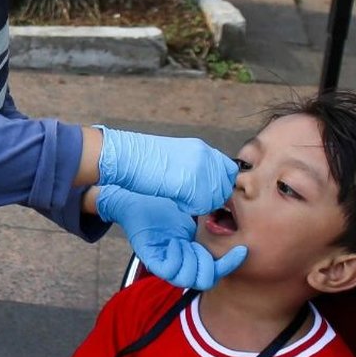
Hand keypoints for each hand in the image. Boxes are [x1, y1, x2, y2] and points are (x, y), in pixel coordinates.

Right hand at [96, 127, 236, 214]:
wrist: (126, 157)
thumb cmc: (145, 162)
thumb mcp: (178, 159)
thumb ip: (197, 169)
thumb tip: (210, 183)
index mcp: (201, 149)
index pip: (229, 169)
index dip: (221, 184)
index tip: (208, 192)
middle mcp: (204, 155)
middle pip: (225, 185)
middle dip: (214, 197)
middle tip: (194, 200)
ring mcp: (199, 167)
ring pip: (216, 196)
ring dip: (203, 204)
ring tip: (183, 199)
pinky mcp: (191, 181)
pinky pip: (203, 204)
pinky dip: (191, 207)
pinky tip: (177, 201)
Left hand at [96, 187, 246, 289]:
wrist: (139, 195)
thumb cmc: (165, 202)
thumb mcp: (194, 213)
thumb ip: (212, 221)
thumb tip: (236, 223)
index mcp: (192, 253)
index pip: (215, 272)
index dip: (229, 265)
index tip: (240, 249)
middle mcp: (181, 262)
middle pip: (204, 281)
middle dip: (208, 264)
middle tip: (199, 245)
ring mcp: (166, 262)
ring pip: (187, 279)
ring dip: (190, 260)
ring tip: (182, 241)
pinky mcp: (151, 258)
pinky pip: (168, 271)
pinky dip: (175, 258)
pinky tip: (173, 242)